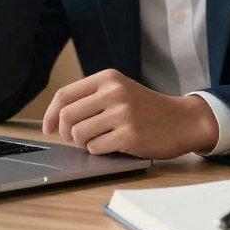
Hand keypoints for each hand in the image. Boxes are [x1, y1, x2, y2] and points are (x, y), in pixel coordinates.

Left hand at [41, 69, 219, 159]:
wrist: (181, 120)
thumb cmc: (145, 108)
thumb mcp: (119, 91)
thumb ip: (91, 98)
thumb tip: (55, 119)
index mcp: (108, 78)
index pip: (65, 94)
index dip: (51, 114)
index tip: (48, 128)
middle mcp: (114, 92)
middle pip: (68, 116)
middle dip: (66, 133)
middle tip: (74, 139)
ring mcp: (122, 113)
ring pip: (79, 134)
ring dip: (83, 143)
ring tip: (98, 140)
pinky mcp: (130, 135)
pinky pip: (96, 148)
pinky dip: (98, 151)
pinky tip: (112, 145)